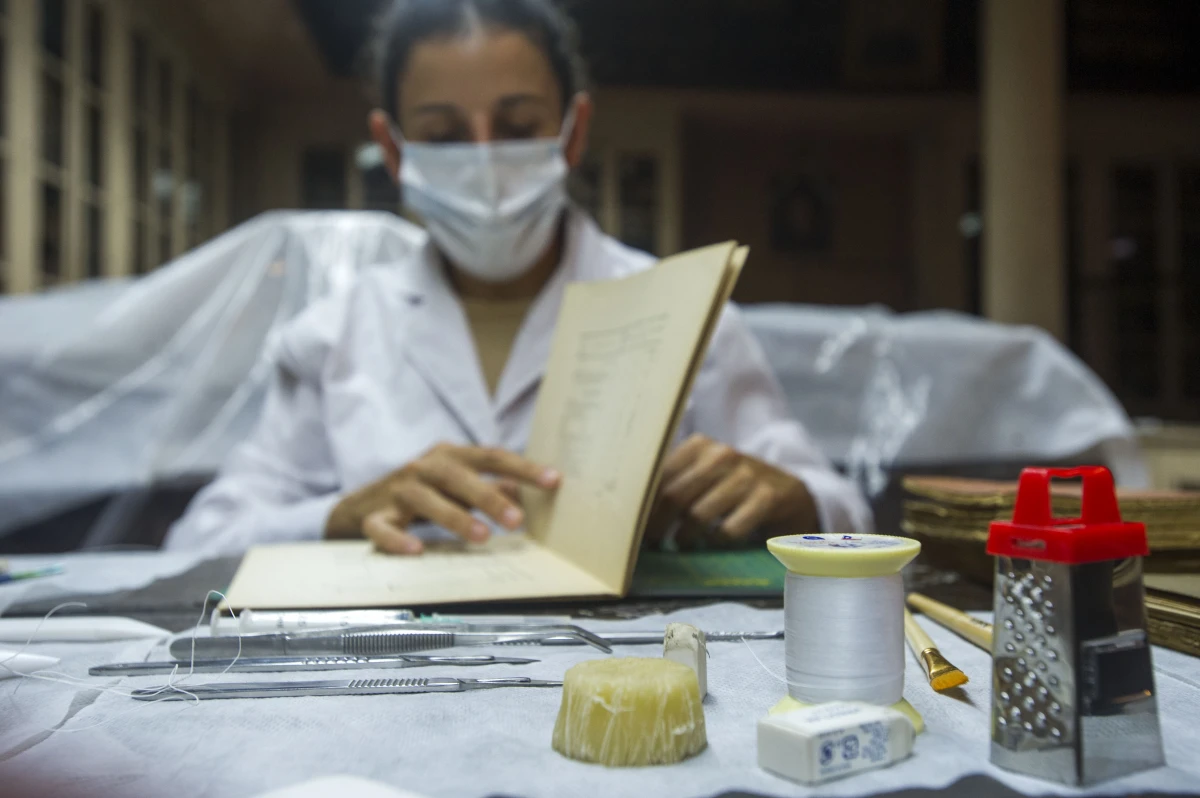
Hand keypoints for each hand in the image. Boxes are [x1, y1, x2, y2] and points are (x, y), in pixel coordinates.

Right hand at [325, 444, 559, 554]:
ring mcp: (397, 491)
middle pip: (459, 476)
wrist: (360, 503)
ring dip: (455, 517)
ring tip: (482, 537)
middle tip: (517, 520)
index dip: (523, 467)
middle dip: (489, 497)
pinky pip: (384, 527)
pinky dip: (398, 539)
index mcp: (450, 456)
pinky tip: (416, 552)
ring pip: (425, 499)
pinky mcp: (374, 516)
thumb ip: (494, 488)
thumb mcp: (459, 485)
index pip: (491, 456)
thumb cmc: (424, 492)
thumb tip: (532, 498)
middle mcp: (423, 467)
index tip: (554, 481)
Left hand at [646, 434, 817, 549]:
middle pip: (675, 496)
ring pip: (698, 515)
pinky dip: (716, 542)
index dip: (642, 504)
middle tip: (651, 543)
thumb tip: (631, 509)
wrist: (791, 493)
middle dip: (657, 526)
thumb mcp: (706, 474)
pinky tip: (713, 542)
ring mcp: (747, 475)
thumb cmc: (735, 487)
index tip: (631, 524)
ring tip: (680, 544)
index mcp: (701, 445)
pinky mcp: (767, 498)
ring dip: (684, 537)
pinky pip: (728, 530)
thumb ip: (674, 483)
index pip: (660, 475)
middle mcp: (723, 455)